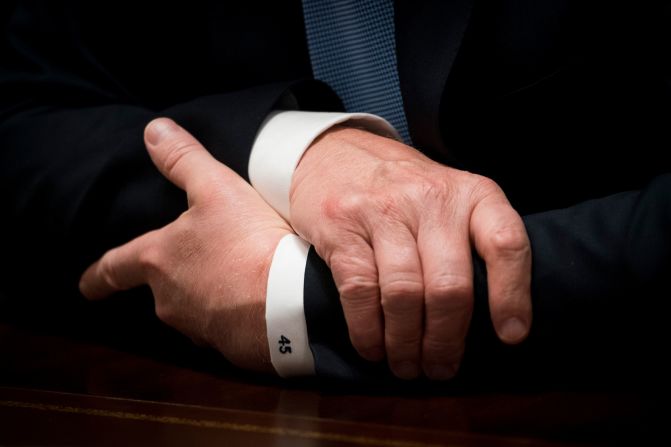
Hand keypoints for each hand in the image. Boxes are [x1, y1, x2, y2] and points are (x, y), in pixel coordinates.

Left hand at [79, 118, 292, 372]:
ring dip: (209, 293)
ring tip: (240, 275)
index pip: (114, 268)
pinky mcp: (229, 347)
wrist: (291, 300)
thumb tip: (154, 130)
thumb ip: (184, 159)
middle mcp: (168, 300)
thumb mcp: (217, 188)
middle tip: (202, 260)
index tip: (85, 286)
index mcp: (157, 261)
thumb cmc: (247, 240)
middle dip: (176, 276)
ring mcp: (198, 327)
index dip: (97, 276)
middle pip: (161, 288)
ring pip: (195, 308)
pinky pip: (226, 327)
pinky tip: (258, 300)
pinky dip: (234, 314)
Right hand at [290, 126, 531, 379]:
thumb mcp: (448, 195)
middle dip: (446, 340)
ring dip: (405, 343)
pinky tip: (373, 348)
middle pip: (450, 286)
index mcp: (470, 193)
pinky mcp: (341, 225)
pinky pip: (360, 290)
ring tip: (406, 366)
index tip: (511, 337)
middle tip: (440, 368)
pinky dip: (367, 330)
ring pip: (404, 294)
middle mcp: (430, 199)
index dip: (512, 295)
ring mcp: (382, 211)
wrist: (334, 151)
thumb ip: (470, 239)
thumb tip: (489, 318)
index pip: (506, 243)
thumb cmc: (402, 187)